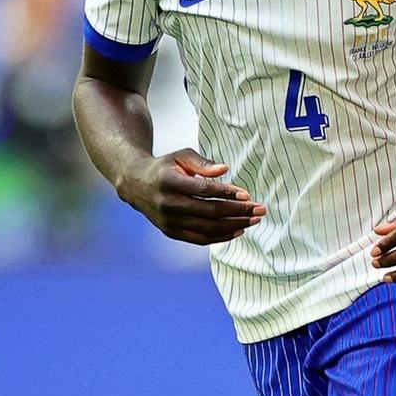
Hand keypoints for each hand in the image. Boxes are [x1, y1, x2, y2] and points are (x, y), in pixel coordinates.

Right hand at [119, 149, 265, 245]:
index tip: (247, 194)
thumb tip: (225, 170)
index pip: (204, 190)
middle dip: (238, 212)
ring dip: (234, 225)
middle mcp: (168, 204)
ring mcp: (169, 221)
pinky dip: (221, 237)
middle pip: (210, 212)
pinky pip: (200, 239)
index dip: (227, 193)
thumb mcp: (181, 156)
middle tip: (259, 209)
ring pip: (208, 229)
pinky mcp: (171, 232)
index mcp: (169, 182)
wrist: (136, 184)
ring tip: (253, 220)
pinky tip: (238, 230)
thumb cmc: (165, 167)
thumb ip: (203, 163)